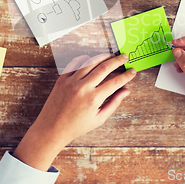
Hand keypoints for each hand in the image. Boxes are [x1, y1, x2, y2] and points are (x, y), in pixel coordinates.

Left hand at [13, 53, 136, 169]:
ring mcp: (71, 81)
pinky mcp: (62, 78)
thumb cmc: (76, 126)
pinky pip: (76, 64)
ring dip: (103, 57)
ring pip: (90, 62)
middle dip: (117, 60)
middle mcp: (83, 87)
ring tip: (111, 55)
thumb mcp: (99, 119)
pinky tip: (93, 59)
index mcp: (93, 99)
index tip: (133, 71)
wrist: (51, 128)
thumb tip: (126, 91)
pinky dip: (86, 59)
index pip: (115, 82)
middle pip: (104, 67)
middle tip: (125, 56)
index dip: (126, 75)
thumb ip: (114, 103)